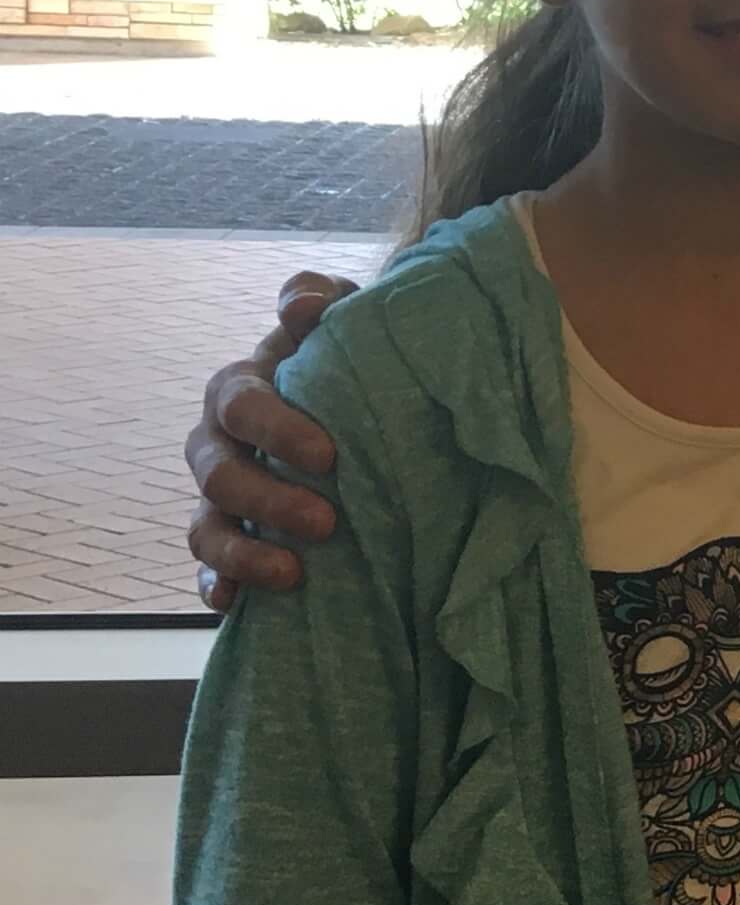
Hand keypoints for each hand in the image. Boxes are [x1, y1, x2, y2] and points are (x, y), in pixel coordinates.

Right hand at [185, 271, 355, 608]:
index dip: (275, 429)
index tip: (329, 457)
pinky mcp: (233, 538)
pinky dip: (217, 583)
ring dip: (243, 552)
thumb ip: (322, 301)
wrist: (368, 406)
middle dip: (267, 500)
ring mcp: (221, 495)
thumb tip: (301, 306)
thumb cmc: (351, 361)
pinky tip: (234, 604)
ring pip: (205, 526)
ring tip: (295, 574)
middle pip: (218, 473)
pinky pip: (208, 566)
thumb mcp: (348, 320)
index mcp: (241, 389)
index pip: (240, 404)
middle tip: (327, 524)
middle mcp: (219, 443)